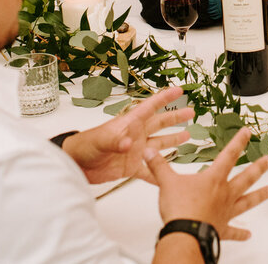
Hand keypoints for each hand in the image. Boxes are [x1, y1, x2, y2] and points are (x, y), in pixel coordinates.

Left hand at [62, 85, 193, 183]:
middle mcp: (135, 135)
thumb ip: (115, 141)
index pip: (150, 107)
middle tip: (191, 112)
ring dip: (172, 141)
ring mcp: (135, 151)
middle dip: (175, 117)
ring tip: (187, 135)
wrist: (75, 165)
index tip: (179, 91)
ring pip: (159, 144)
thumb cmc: (84, 146)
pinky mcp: (131, 167)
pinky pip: (149, 171)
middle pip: (159, 124)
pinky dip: (158, 173)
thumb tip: (129, 144)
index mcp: (129, 123)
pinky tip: (168, 176)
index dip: (164, 98)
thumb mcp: (100, 140)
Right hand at [146, 127, 267, 240]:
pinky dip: (241, 233)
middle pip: (245, 177)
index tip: (248, 132)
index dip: (239, 142)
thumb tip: (149, 152)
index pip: (229, 155)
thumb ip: (159, 166)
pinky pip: (234, 231)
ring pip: (247, 201)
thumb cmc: (180, 209)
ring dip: (259, 196)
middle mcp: (224, 194)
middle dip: (258, 167)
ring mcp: (225, 212)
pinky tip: (248, 234)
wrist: (185, 235)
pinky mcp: (222, 229)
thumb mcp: (166, 182)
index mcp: (213, 179)